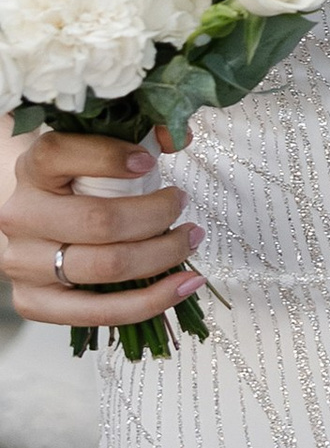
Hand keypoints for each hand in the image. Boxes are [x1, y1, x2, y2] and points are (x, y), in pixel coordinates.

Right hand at [1, 129, 200, 328]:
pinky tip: (187, 283)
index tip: (150, 162)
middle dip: (156, 214)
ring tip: (191, 239)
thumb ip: (138, 135)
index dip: (110, 157)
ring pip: (107, 266)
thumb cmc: (78, 184)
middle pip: (99, 221)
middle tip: (181, 202)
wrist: (39, 221)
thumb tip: (177, 136)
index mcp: (31, 169)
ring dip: (164, 254)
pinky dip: (153, 300)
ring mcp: (24, 264)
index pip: (59, 154)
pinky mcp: (34, 303)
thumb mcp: (97, 152)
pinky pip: (101, 311)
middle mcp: (21, 216)